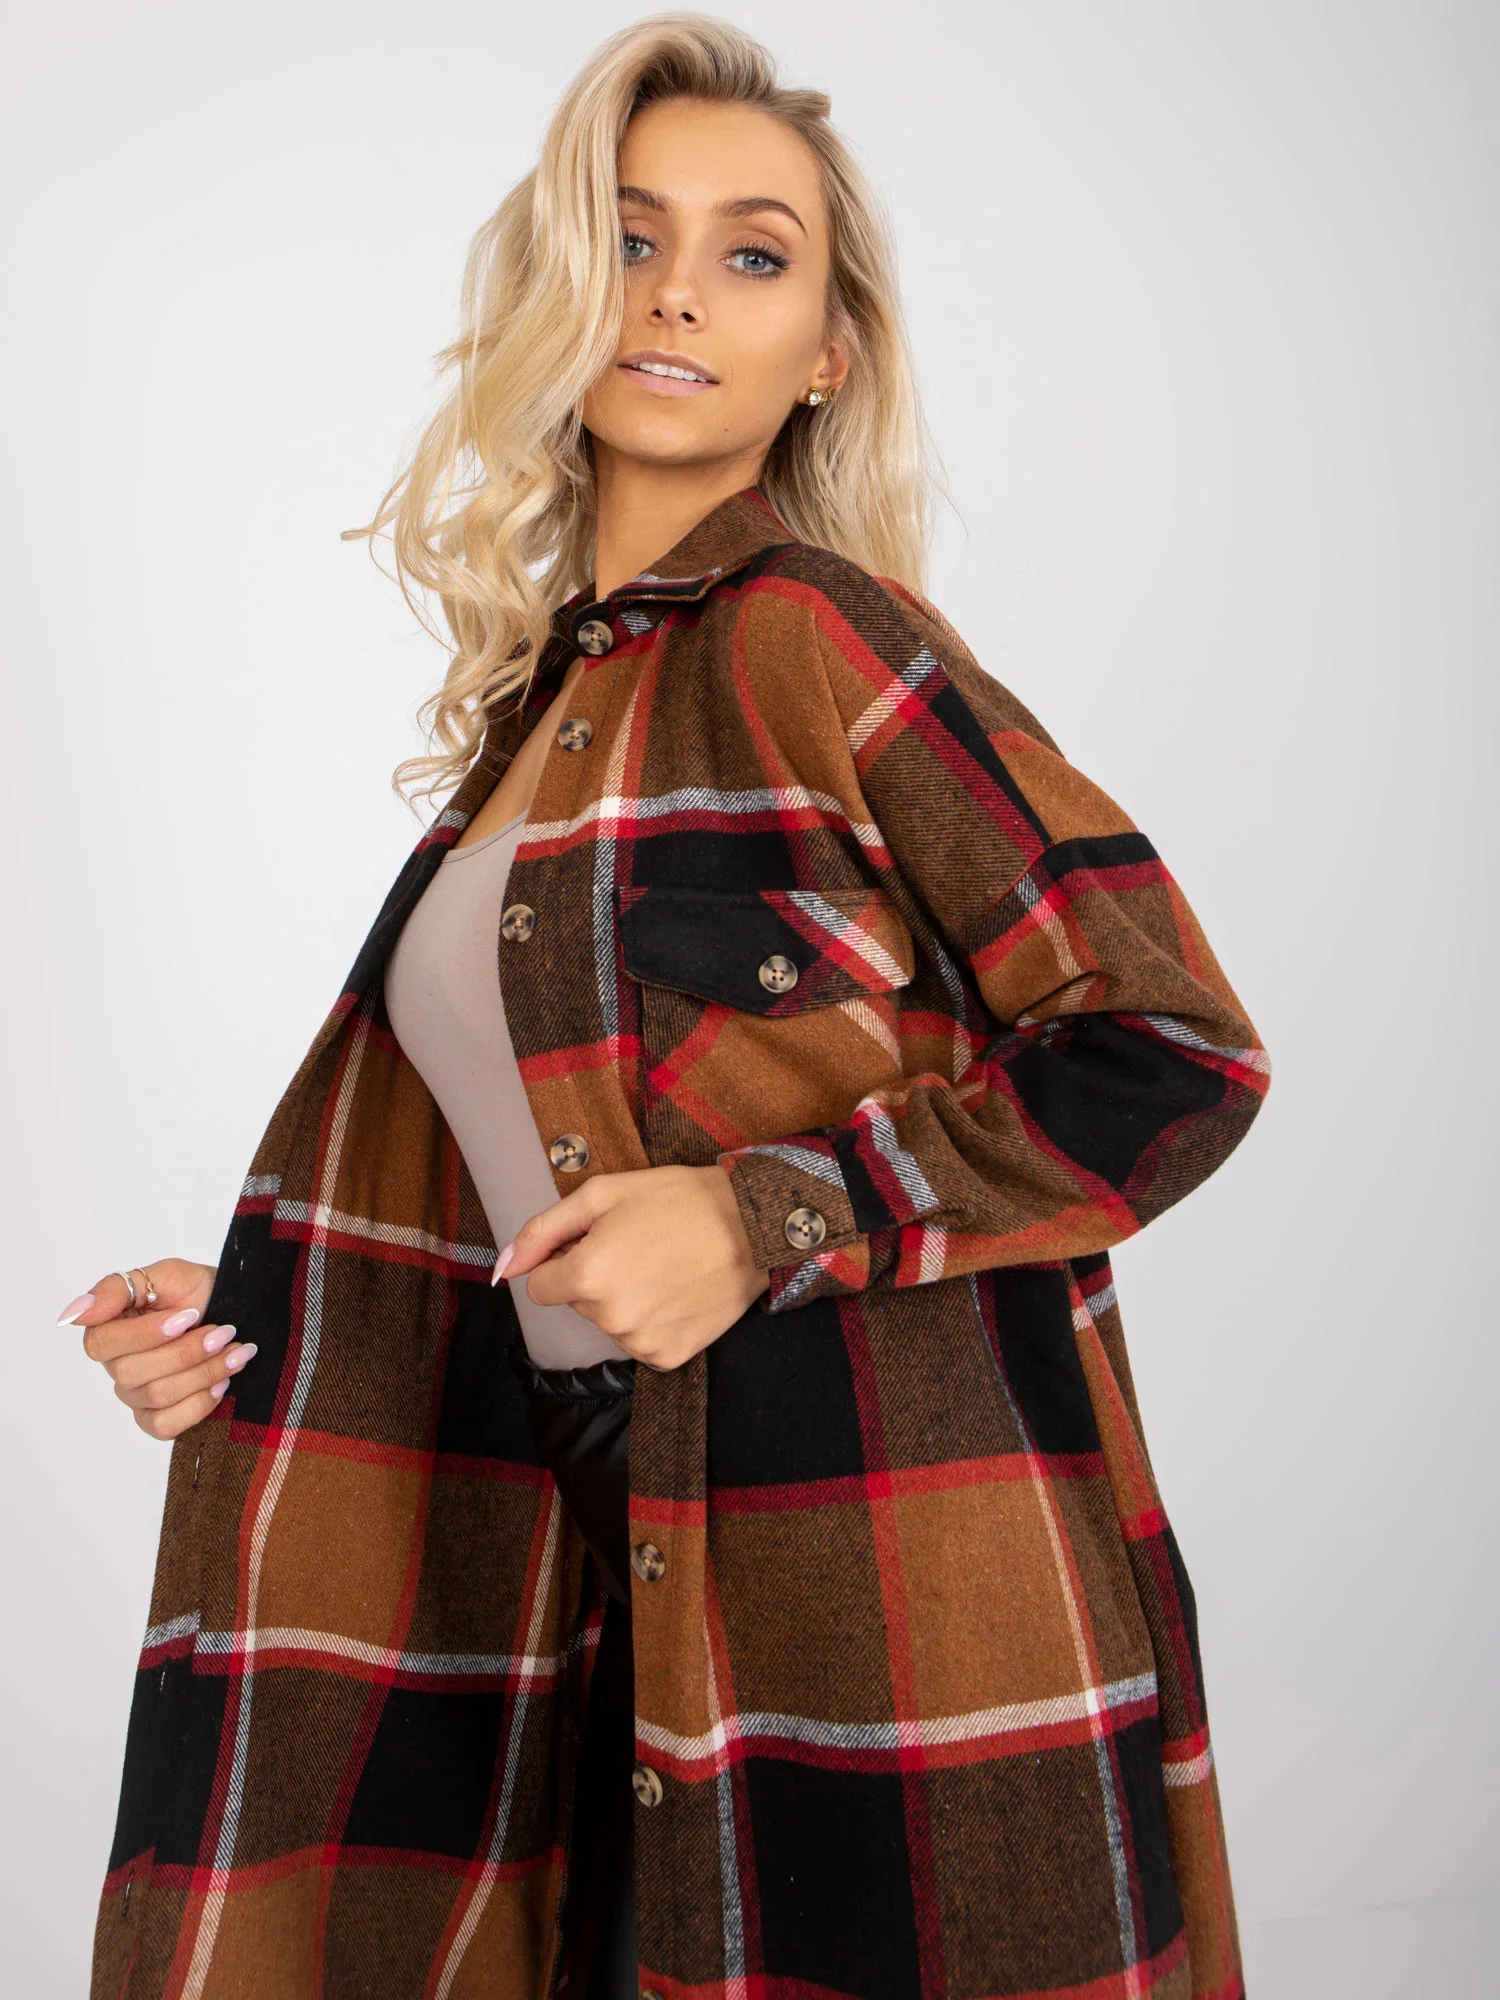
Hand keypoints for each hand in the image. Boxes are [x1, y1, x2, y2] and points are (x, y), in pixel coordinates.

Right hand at [61, 1259, 259, 1439]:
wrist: (241, 1315)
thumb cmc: (201, 1294)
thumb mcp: (168, 1274)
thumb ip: (119, 1288)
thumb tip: (74, 1315)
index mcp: (108, 1329)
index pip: (102, 1343)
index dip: (148, 1334)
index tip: (190, 1316)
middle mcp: (116, 1365)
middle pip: (133, 1373)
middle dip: (188, 1351)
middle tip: (224, 1332)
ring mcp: (134, 1396)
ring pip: (158, 1396)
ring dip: (206, 1372)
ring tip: (235, 1352)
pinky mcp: (155, 1420)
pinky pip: (164, 1427)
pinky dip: (200, 1404)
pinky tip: (221, 1383)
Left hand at [496, 1165, 768, 1371]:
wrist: (755, 1226)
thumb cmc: (680, 1200)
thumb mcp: (604, 1194)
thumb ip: (544, 1230)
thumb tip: (503, 1265)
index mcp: (587, 1276)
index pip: (541, 1286)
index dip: (565, 1259)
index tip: (600, 1241)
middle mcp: (609, 1317)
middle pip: (578, 1302)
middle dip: (597, 1277)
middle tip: (640, 1246)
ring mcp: (640, 1342)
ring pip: (609, 1322)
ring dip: (626, 1299)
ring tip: (664, 1265)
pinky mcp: (668, 1357)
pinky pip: (640, 1341)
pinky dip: (653, 1320)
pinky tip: (678, 1291)